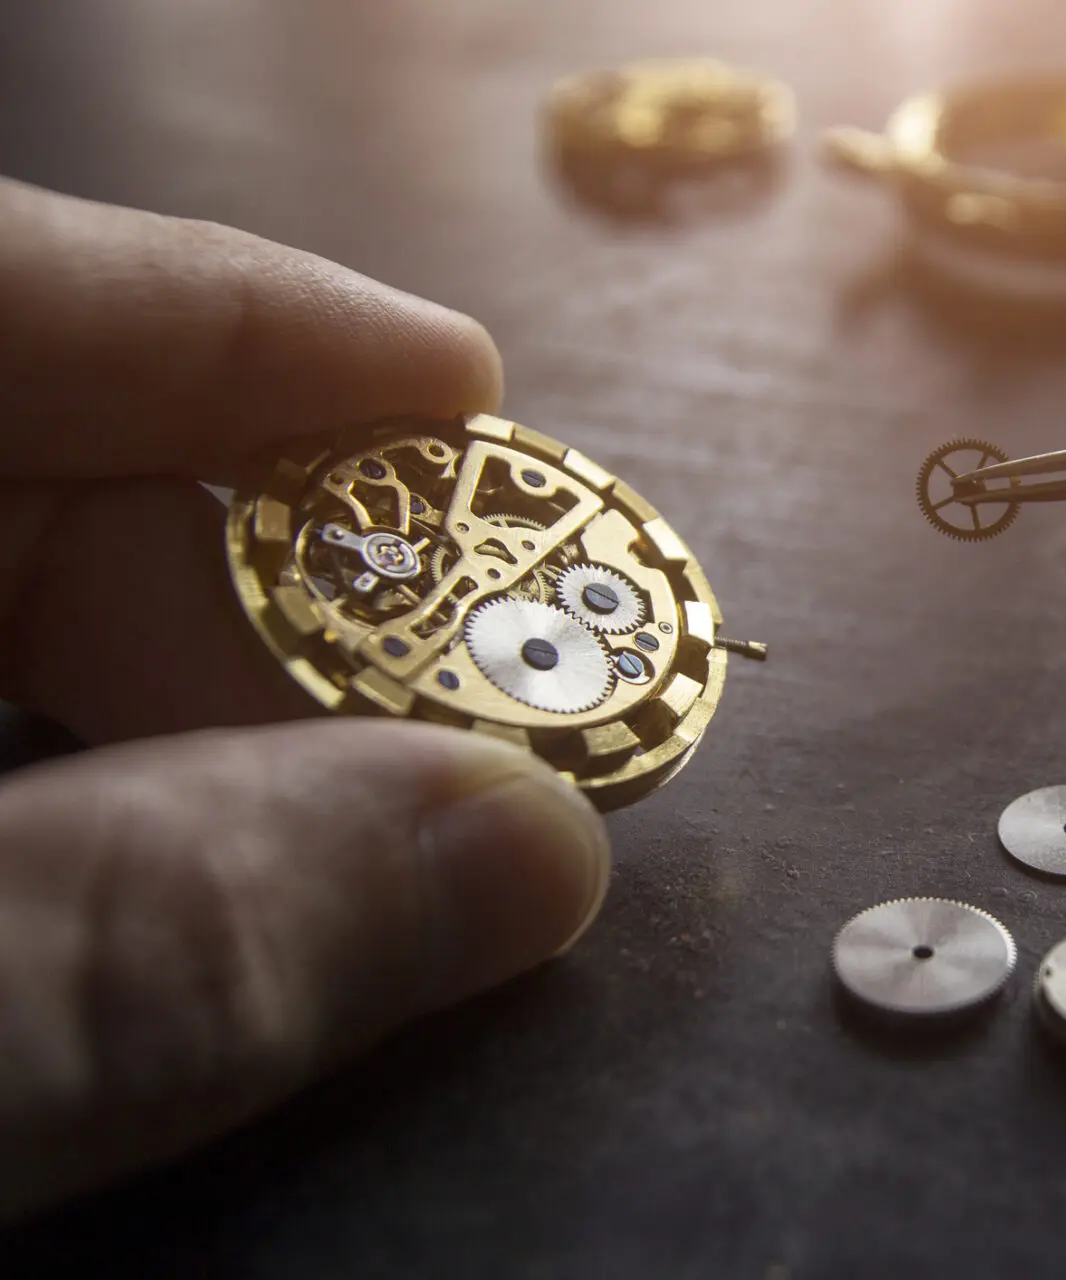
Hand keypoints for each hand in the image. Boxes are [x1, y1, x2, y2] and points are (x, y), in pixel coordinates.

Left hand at [0, 180, 609, 1218]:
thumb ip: (126, 949)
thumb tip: (511, 849)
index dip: (252, 325)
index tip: (471, 384)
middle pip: (14, 487)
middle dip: (278, 595)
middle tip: (486, 712)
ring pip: (5, 661)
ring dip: (206, 745)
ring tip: (380, 832)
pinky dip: (108, 843)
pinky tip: (204, 902)